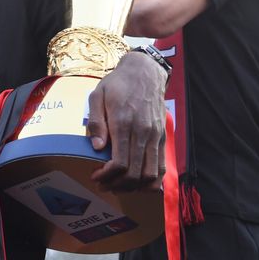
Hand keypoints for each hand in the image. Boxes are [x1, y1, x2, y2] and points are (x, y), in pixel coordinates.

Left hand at [87, 51, 167, 191]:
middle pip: (135, 173)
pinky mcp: (162, 137)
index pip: (120, 162)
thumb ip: (96, 122)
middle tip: (104, 185)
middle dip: (117, 185)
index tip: (96, 176)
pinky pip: (161, 166)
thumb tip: (97, 147)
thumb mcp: (97, 96)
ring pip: (150, 174)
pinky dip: (151, 180)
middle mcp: (143, 132)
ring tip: (119, 186)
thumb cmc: (118, 84)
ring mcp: (155, 136)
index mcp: (124, 123)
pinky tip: (138, 183)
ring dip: (134, 187)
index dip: (107, 176)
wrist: (145, 72)